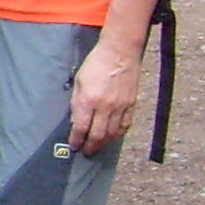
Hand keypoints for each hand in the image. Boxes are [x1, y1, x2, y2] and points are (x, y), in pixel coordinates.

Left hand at [67, 40, 140, 154]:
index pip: (81, 128)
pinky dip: (117, 134)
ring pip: (112, 134)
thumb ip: (77, 103)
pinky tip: (112, 137)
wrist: (119, 53)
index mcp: (89, 100)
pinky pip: (125, 126)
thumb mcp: (78, 82)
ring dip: (103, 143)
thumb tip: (76, 121)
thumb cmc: (95, 64)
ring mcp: (120, 107)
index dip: (76, 140)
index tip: (73, 146)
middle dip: (90, 146)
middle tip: (85, 151)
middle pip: (97, 135)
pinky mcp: (131, 105)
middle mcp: (105, 107)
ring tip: (97, 147)